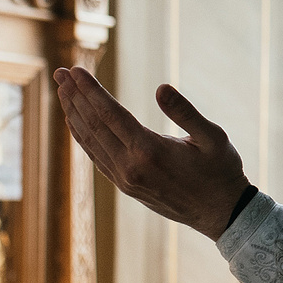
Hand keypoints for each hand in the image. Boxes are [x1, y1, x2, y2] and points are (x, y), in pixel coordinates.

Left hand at [53, 67, 246, 238]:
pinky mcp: (126, 186)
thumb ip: (186, 112)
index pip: (110, 114)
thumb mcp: (214, 137)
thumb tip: (161, 88)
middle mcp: (131, 167)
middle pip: (93, 126)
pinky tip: (76, 121)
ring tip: (63, 90)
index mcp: (150, 152)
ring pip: (90, 142)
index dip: (91, 90)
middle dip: (75, 96)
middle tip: (60, 72)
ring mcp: (125, 180)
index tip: (76, 69)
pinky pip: (96, 157)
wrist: (221, 214)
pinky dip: (82, 136)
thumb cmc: (222, 171)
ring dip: (74, 114)